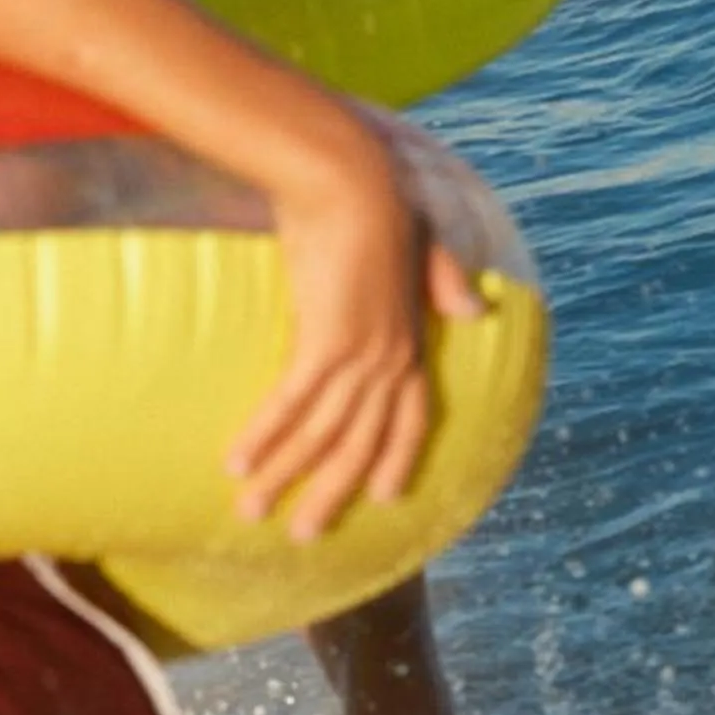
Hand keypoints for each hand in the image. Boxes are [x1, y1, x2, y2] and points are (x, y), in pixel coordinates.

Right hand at [228, 133, 483, 541]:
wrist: (347, 177)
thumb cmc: (376, 200)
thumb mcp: (420, 244)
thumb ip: (444, 280)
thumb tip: (479, 308)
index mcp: (411, 338)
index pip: (411, 417)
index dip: (396, 458)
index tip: (381, 497)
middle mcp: (392, 357)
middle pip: (361, 444)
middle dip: (329, 494)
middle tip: (301, 536)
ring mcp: (361, 354)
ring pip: (321, 435)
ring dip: (283, 478)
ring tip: (248, 513)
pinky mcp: (325, 342)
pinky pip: (290, 405)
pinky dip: (263, 437)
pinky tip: (236, 463)